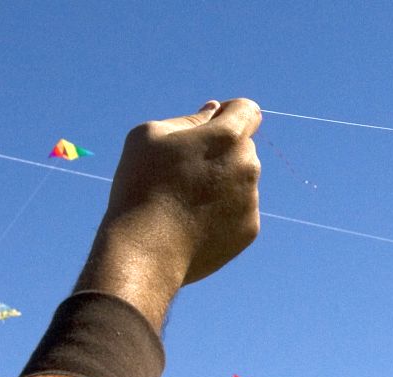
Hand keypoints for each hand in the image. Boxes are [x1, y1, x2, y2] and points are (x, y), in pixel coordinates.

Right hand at [76, 99, 262, 329]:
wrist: (147, 249)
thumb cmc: (141, 185)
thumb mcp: (150, 136)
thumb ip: (189, 119)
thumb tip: (214, 112)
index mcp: (228, 137)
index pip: (248, 111)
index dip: (230, 113)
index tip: (212, 125)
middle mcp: (248, 166)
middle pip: (242, 148)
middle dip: (221, 152)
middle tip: (184, 170)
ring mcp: (251, 200)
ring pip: (241, 181)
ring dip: (221, 183)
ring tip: (184, 201)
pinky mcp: (249, 230)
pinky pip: (238, 211)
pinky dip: (221, 212)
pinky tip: (192, 222)